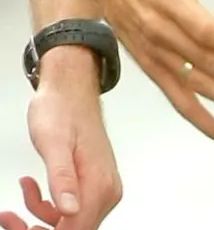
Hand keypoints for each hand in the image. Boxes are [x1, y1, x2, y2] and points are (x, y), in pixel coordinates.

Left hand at [0, 49, 120, 229]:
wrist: (72, 91)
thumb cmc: (62, 110)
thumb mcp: (53, 144)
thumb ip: (62, 179)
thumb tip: (70, 209)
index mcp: (99, 182)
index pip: (76, 229)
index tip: (19, 225)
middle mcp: (107, 188)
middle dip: (40, 228)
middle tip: (12, 218)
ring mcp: (103, 186)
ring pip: (72, 223)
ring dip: (41, 217)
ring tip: (18, 202)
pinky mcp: (94, 183)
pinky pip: (72, 209)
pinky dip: (47, 206)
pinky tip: (32, 189)